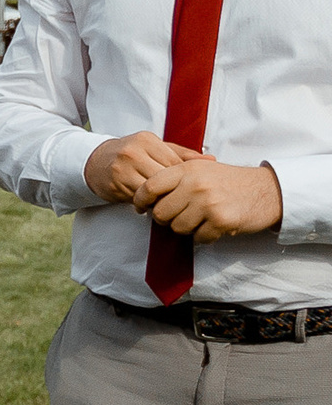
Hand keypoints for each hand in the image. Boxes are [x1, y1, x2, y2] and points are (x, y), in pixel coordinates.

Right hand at [85, 132, 196, 206]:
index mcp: (147, 139)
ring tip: (168, 204)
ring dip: (162, 200)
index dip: (183, 179)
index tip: (188, 188)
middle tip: (182, 200)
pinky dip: (149, 204)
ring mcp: (124, 167)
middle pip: (166, 178)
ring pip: (154, 190)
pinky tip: (151, 205)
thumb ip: (182, 154)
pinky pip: (142, 199)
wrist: (94, 163)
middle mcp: (134, 151)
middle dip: (175, 191)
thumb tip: (212, 159)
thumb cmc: (130, 156)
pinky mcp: (117, 183)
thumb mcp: (153, 149)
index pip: (176, 163)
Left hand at [137, 153, 282, 238]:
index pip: (149, 187)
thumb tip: (145, 193)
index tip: (139, 208)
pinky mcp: (221, 221)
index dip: (139, 200)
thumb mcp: (200, 166)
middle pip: (161, 212)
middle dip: (164, 219)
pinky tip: (210, 228)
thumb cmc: (228, 180)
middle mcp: (194, 185)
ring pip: (178, 228)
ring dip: (185, 229)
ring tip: (196, 221)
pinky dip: (202, 237)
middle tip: (174, 218)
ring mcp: (208, 204)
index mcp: (185, 169)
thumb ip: (174, 175)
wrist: (266, 190)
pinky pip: (199, 238)